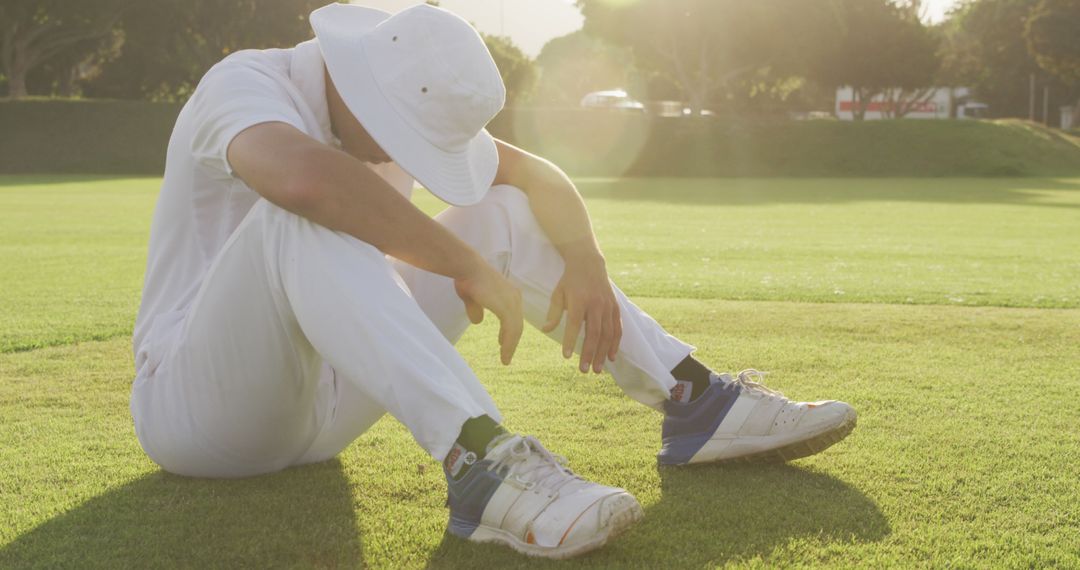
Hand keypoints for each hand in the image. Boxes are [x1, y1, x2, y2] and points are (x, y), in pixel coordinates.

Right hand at [454, 260, 522, 364]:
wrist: (467, 268)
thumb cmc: (467, 278)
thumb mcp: (472, 297)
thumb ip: (476, 309)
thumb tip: (478, 321)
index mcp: (508, 293)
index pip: (513, 316)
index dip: (509, 331)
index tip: (503, 342)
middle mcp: (514, 297)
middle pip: (517, 324)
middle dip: (512, 341)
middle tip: (506, 356)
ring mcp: (512, 302)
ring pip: (516, 330)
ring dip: (510, 346)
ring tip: (506, 360)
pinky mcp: (506, 308)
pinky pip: (511, 330)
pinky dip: (508, 344)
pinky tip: (504, 354)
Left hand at [541, 254, 621, 373]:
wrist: (589, 264)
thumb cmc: (569, 281)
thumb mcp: (557, 294)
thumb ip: (553, 313)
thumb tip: (545, 331)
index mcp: (578, 299)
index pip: (574, 323)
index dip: (570, 340)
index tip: (566, 356)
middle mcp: (595, 303)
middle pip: (594, 332)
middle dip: (589, 353)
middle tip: (584, 370)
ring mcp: (607, 306)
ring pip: (607, 334)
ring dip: (602, 353)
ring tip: (596, 369)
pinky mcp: (615, 308)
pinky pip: (617, 329)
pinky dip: (615, 344)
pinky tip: (611, 357)